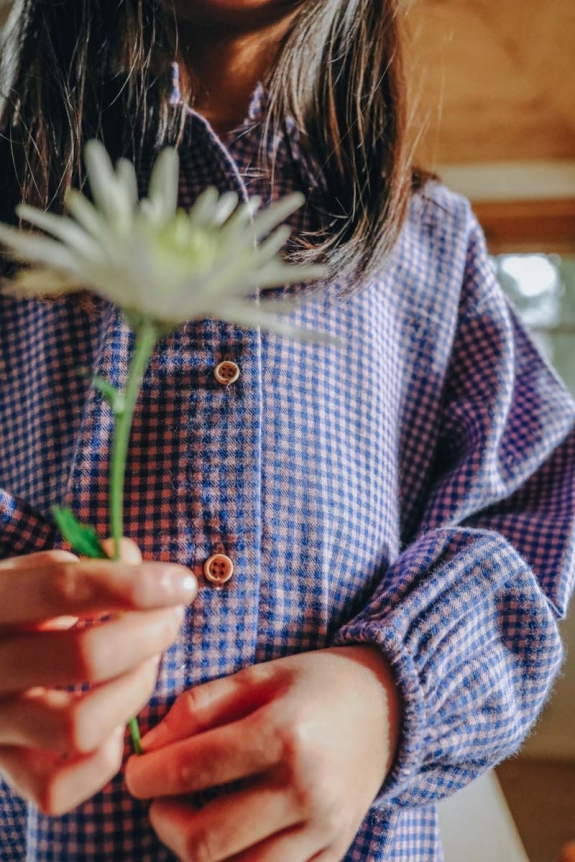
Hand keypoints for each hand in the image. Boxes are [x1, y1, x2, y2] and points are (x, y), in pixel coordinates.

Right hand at [0, 538, 196, 814]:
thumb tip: (135, 561)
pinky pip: (58, 790)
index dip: (133, 585)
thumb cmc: (18, 606)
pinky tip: (114, 720)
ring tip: (145, 664)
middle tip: (169, 618)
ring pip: (81, 727)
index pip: (62, 588)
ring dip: (134, 690)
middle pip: (86, 657)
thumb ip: (83, 563)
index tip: (181, 583)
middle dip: (149, 634)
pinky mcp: (3, 770)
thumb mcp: (33, 571)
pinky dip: (102, 759)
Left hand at [125, 645, 400, 861]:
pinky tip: (231, 837)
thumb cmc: (317, 683)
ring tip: (191, 817)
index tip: (132, 771)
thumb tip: (149, 743)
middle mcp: (306, 790)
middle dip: (163, 823)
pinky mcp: (335, 852)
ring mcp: (323, 830)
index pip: (192, 769)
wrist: (389, 706)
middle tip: (157, 799)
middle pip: (206, 840)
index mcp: (284, 735)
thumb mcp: (260, 674)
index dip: (145, 776)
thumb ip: (201, 705)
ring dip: (197, 852)